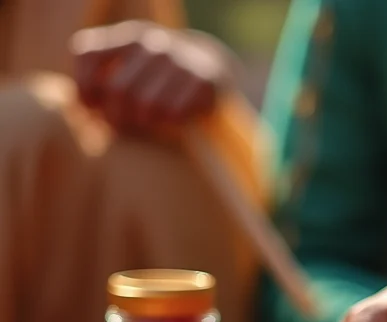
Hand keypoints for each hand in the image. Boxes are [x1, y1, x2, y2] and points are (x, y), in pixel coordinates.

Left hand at [71, 20, 238, 132]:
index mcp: (129, 37)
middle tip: (125, 125)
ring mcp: (178, 61)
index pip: (87, 54)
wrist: (213, 69)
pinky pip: (173, 114)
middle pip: (117, 90)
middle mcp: (151, 44)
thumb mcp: (132, 67)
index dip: (84, 88)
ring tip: (150, 122)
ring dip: (145, 123)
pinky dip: (170, 124)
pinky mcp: (201, 81)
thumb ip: (103, 79)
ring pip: (145, 106)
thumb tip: (78, 104)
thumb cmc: (160, 79)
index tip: (93, 108)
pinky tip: (174, 120)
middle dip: (117, 116)